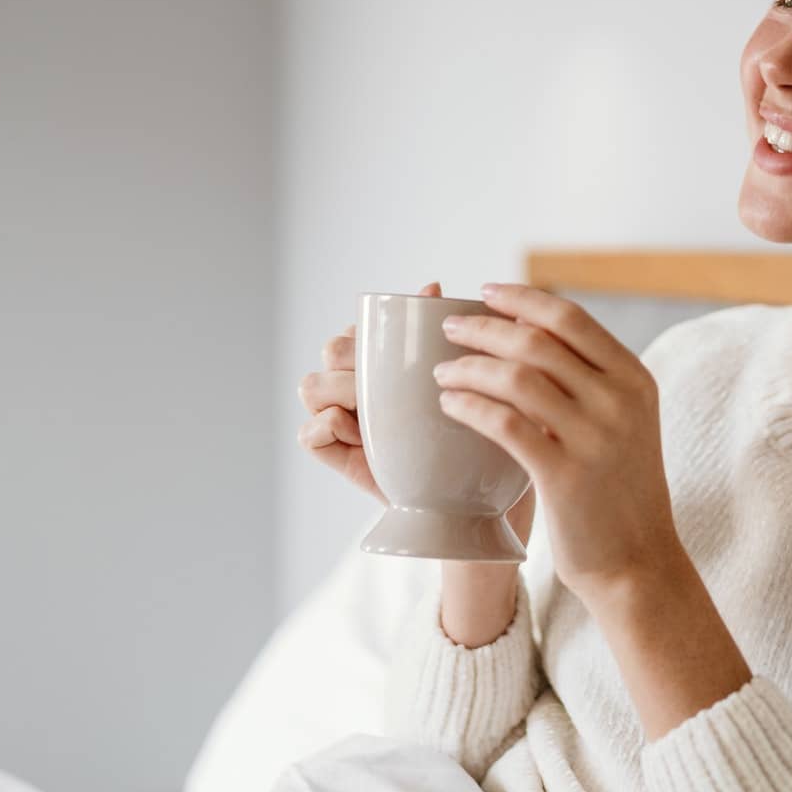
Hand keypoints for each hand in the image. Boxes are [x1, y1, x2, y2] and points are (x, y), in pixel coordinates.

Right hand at [297, 280, 535, 551]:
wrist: (484, 506)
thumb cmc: (484, 439)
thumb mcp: (478, 382)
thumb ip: (457, 334)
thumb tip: (432, 285)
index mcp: (389, 364)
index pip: (359, 329)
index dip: (369, 332)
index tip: (401, 347)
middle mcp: (361, 387)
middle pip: (332, 350)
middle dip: (351, 358)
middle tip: (387, 381)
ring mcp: (345, 423)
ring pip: (311, 385)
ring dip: (338, 388)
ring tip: (373, 408)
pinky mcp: (339, 458)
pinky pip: (307, 434)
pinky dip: (324, 426)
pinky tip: (357, 431)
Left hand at [431, 282, 677, 604]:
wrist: (638, 563)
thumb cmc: (619, 491)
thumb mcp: (623, 424)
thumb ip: (590, 381)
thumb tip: (528, 335)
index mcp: (634, 378)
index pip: (570, 317)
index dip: (522, 298)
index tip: (486, 292)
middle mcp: (619, 400)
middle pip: (538, 340)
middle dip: (485, 327)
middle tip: (451, 328)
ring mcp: (594, 437)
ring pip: (517, 377)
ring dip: (470, 367)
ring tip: (442, 371)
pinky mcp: (564, 475)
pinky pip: (504, 423)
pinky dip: (470, 406)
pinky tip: (450, 405)